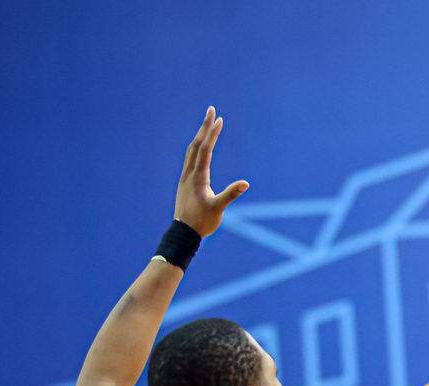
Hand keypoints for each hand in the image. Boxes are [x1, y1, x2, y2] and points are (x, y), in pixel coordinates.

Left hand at [174, 107, 249, 237]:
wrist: (183, 233)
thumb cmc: (202, 222)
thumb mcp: (218, 208)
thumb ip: (231, 194)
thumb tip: (245, 183)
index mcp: (198, 176)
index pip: (205, 149)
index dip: (212, 133)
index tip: (219, 118)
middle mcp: (189, 173)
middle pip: (196, 144)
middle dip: (205, 126)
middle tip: (211, 110)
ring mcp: (185, 177)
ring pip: (191, 150)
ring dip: (199, 135)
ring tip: (206, 125)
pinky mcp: (185, 182)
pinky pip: (190, 158)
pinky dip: (196, 147)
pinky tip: (199, 148)